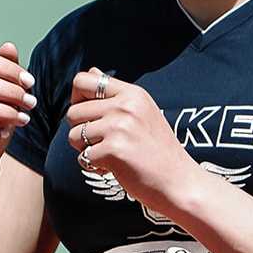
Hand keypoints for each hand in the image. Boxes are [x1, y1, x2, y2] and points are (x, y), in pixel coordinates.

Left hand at [64, 67, 195, 216]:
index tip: (88, 115)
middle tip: (102, 142)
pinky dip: (94, 167)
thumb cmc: (159, 150)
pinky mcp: (113, 150)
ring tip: (110, 155)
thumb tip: (92, 71)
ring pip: (73, 135)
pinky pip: (82, 157)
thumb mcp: (143, 112)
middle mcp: (125, 106)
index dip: (77, 99)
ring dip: (86, 150)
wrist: (179, 181)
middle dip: (80, 131)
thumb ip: (116, 94)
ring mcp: (119, 127)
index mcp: (132, 93)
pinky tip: (113, 168)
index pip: (83, 80)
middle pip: (73, 112)